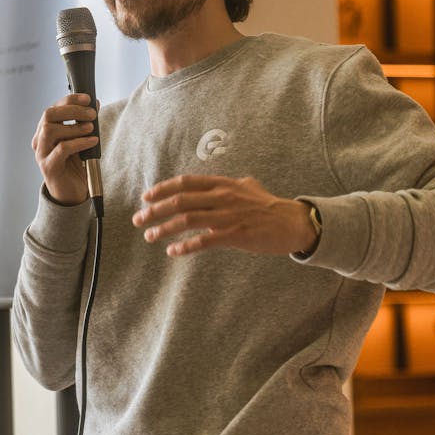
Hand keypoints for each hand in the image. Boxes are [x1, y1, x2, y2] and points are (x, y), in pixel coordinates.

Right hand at [31, 94, 98, 204]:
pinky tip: (92, 141)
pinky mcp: (48, 167)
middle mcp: (40, 140)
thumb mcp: (81, 140)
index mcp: (45, 131)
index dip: (70, 100)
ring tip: (91, 129)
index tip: (88, 99)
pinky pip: (61, 149)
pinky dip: (79, 142)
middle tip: (91, 114)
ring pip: (50, 130)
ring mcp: (42, 154)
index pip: (53, 108)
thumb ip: (85, 123)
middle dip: (71, 110)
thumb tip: (94, 103)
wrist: (72, 193)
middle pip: (48, 115)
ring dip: (74, 126)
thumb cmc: (76, 165)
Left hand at [131, 175, 317, 256]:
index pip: (186, 183)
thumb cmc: (270, 207)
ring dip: (164, 229)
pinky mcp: (236, 234)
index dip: (163, 189)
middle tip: (139, 220)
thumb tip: (218, 185)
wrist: (295, 223)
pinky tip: (173, 252)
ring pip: (188, 220)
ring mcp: (229, 215)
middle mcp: (223, 196)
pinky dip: (186, 246)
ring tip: (150, 237)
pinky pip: (205, 241)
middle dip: (155, 210)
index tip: (146, 197)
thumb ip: (230, 185)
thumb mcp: (249, 187)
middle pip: (181, 201)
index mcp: (223, 184)